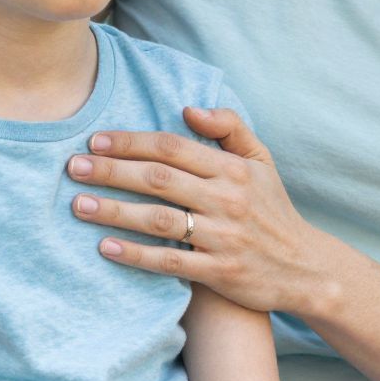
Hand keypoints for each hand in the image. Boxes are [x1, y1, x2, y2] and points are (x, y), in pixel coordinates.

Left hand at [66, 108, 330, 314]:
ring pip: (159, 219)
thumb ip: (230, 128)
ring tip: (79, 205)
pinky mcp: (219, 272)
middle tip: (74, 167)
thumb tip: (189, 108)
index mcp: (234, 169)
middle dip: (112, 171)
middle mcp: (228, 199)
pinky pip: (170, 262)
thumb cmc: (273, 211)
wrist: (305, 268)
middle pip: (159, 179)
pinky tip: (106, 247)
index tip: (96, 140)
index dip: (132, 142)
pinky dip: (136, 255)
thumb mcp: (262, 162)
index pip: (173, 147)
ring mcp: (223, 237)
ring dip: (115, 211)